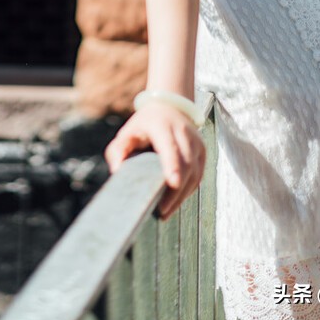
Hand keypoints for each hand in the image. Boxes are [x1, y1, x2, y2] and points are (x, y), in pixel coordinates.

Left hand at [104, 100, 205, 220]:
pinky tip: (175, 201)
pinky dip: (187, 190)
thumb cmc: (143, 126)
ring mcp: (196, 141)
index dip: (173, 165)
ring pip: (194, 172)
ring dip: (182, 195)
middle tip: (161, 211)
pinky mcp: (202, 150)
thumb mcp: (127, 133)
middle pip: (185, 164)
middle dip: (175, 190)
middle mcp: (183, 131)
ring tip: (165, 211)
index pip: (170, 147)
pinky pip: (198, 175)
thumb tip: (117, 171)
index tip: (173, 183)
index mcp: (162, 125)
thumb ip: (118, 150)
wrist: (167, 108)